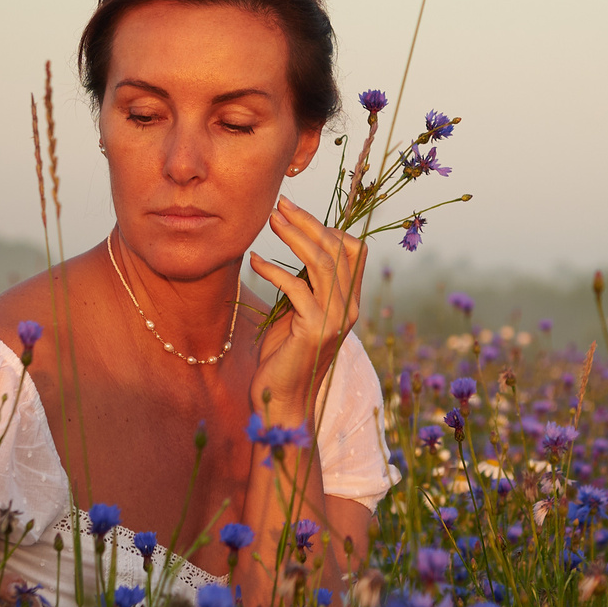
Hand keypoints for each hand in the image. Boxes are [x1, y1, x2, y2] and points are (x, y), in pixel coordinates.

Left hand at [247, 197, 365, 419]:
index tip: (295, 213)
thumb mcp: (298, 312)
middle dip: (307, 222)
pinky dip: (273, 270)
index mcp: (349, 301)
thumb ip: (305, 284)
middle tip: (280, 205)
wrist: (283, 401)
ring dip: (294, 236)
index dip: (327, 226)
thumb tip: (296, 247)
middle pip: (337, 249)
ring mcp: (335, 319)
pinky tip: (253, 261)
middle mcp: (349, 308)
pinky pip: (297, 287)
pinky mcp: (315, 330)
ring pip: (322, 263)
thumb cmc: (284, 355)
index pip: (354, 250)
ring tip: (270, 221)